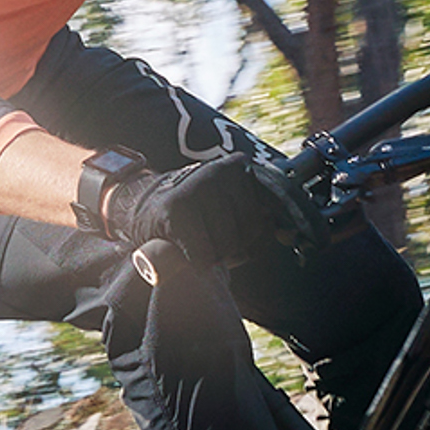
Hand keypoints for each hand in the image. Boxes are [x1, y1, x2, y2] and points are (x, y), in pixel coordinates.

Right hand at [97, 151, 310, 269]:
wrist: (137, 203)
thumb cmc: (195, 211)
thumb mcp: (230, 202)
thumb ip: (261, 214)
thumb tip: (291, 233)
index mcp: (240, 167)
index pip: (274, 212)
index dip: (264, 234)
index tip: (255, 237)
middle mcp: (221, 171)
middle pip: (252, 235)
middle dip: (235, 249)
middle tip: (212, 238)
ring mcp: (198, 187)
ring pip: (228, 248)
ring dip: (214, 256)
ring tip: (198, 240)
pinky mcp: (177, 211)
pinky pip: (203, 256)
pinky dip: (195, 262)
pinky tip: (182, 246)